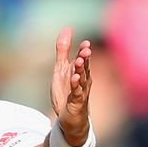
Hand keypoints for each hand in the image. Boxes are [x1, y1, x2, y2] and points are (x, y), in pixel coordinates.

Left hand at [50, 27, 92, 146]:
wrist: (69, 118)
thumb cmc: (67, 92)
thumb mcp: (61, 69)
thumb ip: (63, 50)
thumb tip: (67, 28)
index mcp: (80, 71)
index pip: (83, 59)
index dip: (84, 51)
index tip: (85, 43)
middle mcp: (83, 80)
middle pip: (84, 67)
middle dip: (85, 58)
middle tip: (86, 49)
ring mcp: (81, 92)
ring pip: (82, 79)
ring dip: (81, 70)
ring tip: (79, 61)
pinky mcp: (76, 103)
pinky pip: (77, 93)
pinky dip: (76, 86)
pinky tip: (74, 78)